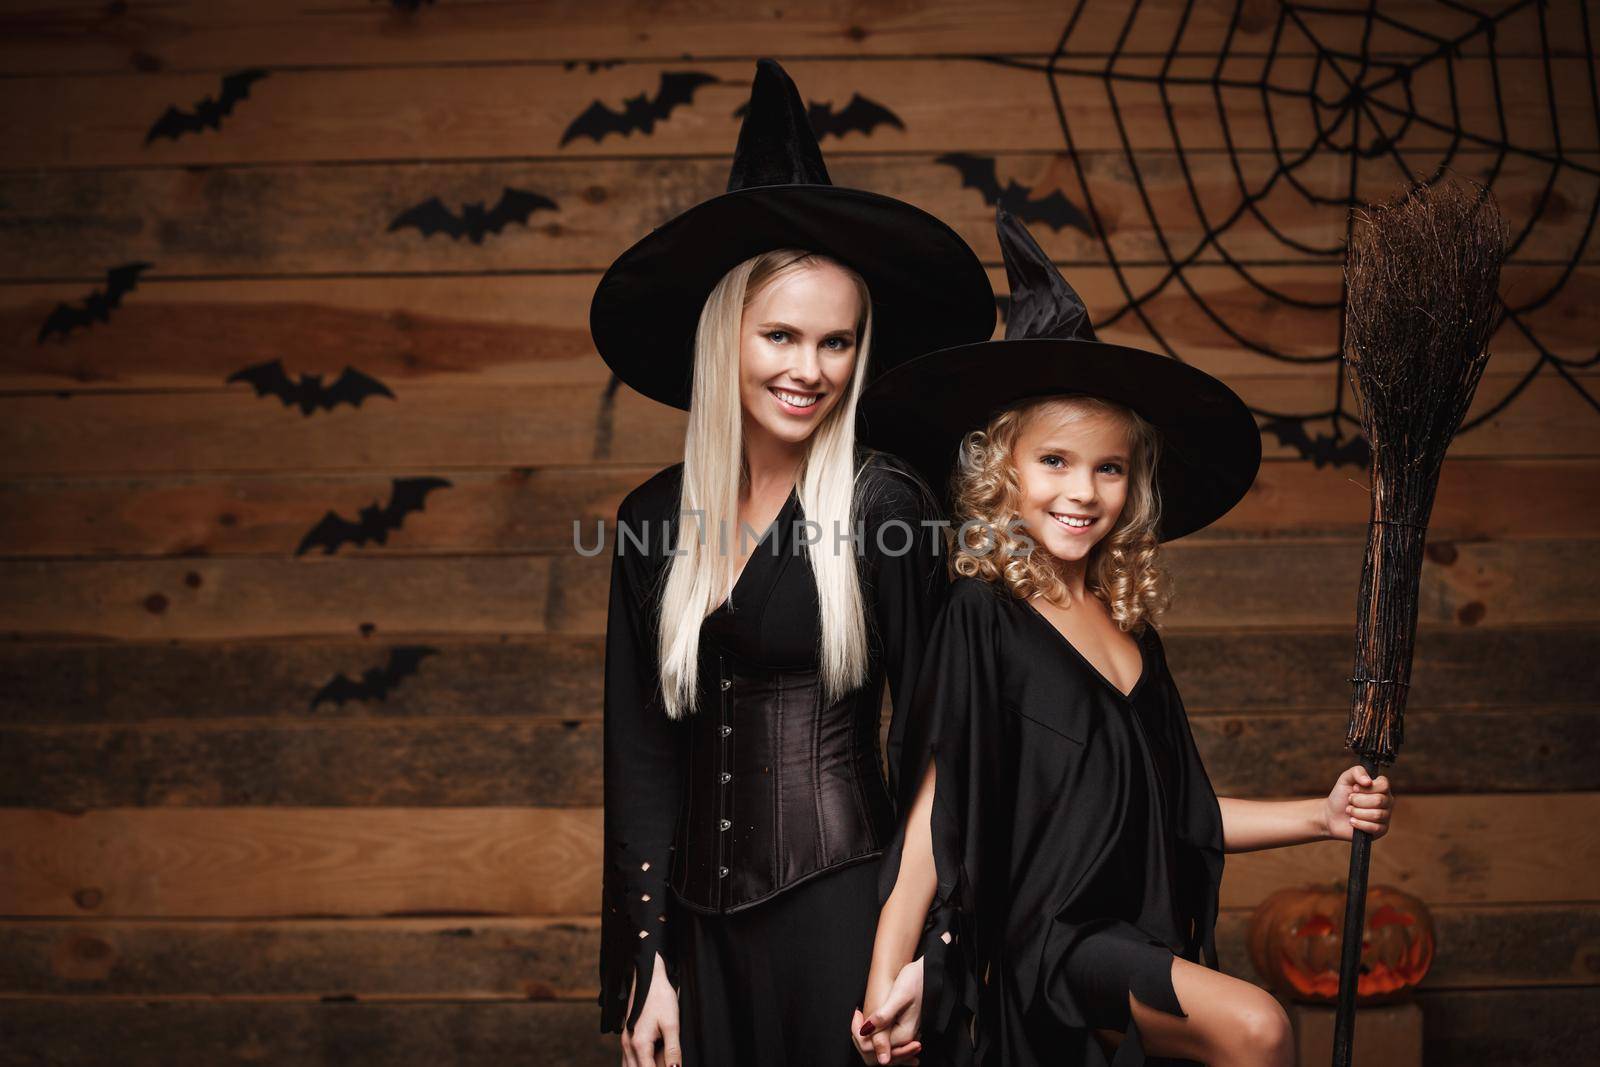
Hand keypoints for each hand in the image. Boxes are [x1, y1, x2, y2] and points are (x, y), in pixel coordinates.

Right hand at [622, 952, 680, 1066]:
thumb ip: (673, 1050)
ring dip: (647, 1066)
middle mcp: (628, 1046)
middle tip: (670, 1063)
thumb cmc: (660, 998)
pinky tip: (654, 1059)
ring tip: (662, 1061)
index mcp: (639, 1044)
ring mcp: (625, 1042)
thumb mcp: (671, 1024)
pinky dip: (641, 1063)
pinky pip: (630, 1059)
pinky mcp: (627, 1037)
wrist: (648, 978)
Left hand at [853, 956, 923, 1064]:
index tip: (858, 1013)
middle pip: (875, 1052)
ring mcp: (906, 1036)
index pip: (872, 1048)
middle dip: (862, 1036)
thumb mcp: (898, 996)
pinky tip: (872, 1024)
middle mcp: (906, 1040)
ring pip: (880, 1048)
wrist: (928, 973)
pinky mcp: (905, 1030)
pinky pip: (887, 1041)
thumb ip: (884, 1017)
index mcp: (904, 1035)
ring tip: (863, 1017)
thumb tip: (866, 1034)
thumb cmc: (916, 980)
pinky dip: (876, 1035)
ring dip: (868, 1036)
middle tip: (859, 1014)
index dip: (859, 1033)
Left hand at [1324, 765, 1393, 841]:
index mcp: (1381, 788)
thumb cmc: (1341, 796)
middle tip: (1350, 800)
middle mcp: (1386, 801)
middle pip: (1379, 800)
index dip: (1366, 788)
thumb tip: (1368, 781)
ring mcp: (1385, 816)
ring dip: (1357, 812)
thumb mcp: (1345, 779)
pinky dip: (1359, 824)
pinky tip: (1352, 821)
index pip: (1384, 785)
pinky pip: (1374, 828)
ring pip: (1376, 815)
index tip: (1354, 788)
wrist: (1331, 815)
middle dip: (1358, 801)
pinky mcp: (1381, 830)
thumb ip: (1357, 772)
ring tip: (1349, 811)